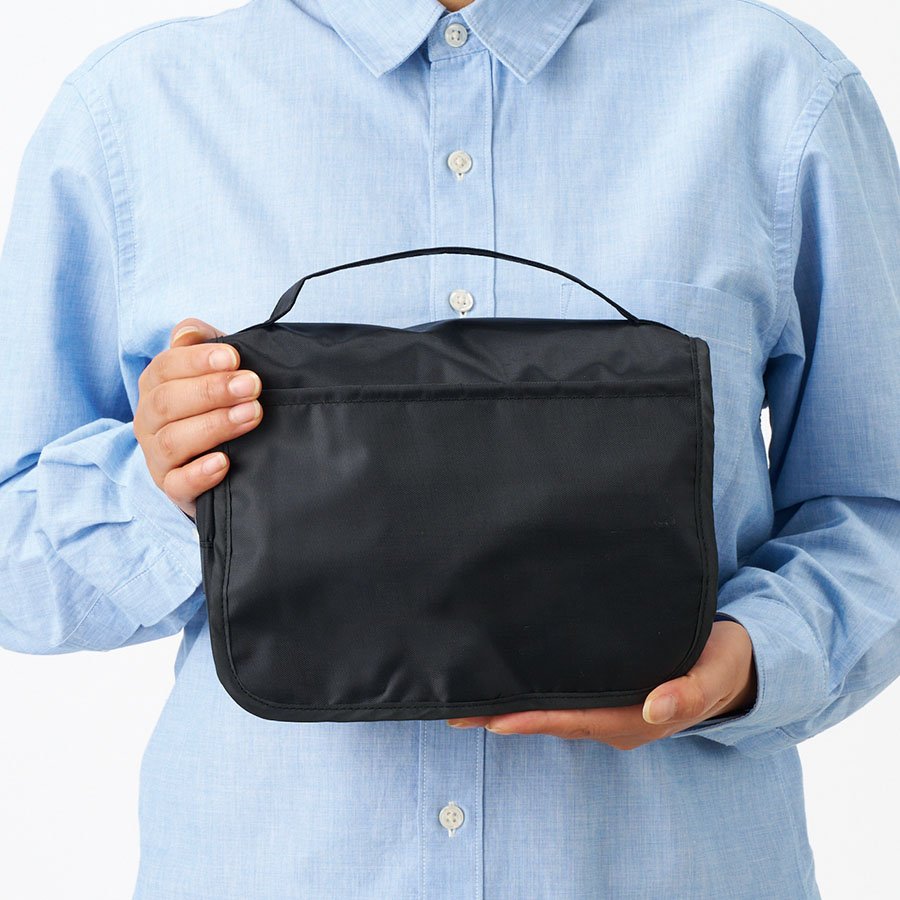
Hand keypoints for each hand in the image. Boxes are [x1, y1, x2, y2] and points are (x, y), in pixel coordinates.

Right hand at [134, 317, 263, 518]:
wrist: (223, 462)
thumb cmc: (217, 405)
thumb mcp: (215, 370)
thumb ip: (202, 345)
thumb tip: (189, 332)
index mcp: (156, 386)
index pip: (166, 367)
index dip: (198, 360)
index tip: (234, 357)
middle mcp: (150, 420)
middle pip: (167, 402)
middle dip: (211, 391)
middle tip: (252, 386)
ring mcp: (158, 456)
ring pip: (172, 441)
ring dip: (213, 426)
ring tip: (250, 416)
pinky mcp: (173, 488)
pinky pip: (178, 483)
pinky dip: (200, 473)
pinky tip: (224, 462)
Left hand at [446, 619, 756, 748]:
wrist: (737, 660)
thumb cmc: (726, 661)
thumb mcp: (715, 672)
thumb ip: (689, 692)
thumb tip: (654, 708)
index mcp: (639, 717)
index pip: (576, 719)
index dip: (533, 720)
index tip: (492, 718)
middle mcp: (619, 719)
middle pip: (553, 720)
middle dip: (505, 718)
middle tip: (456, 709)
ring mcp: (613, 709)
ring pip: (556, 711)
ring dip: (514, 707)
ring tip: (468, 699)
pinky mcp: (611, 692)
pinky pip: (567, 699)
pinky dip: (536, 695)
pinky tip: (512, 684)